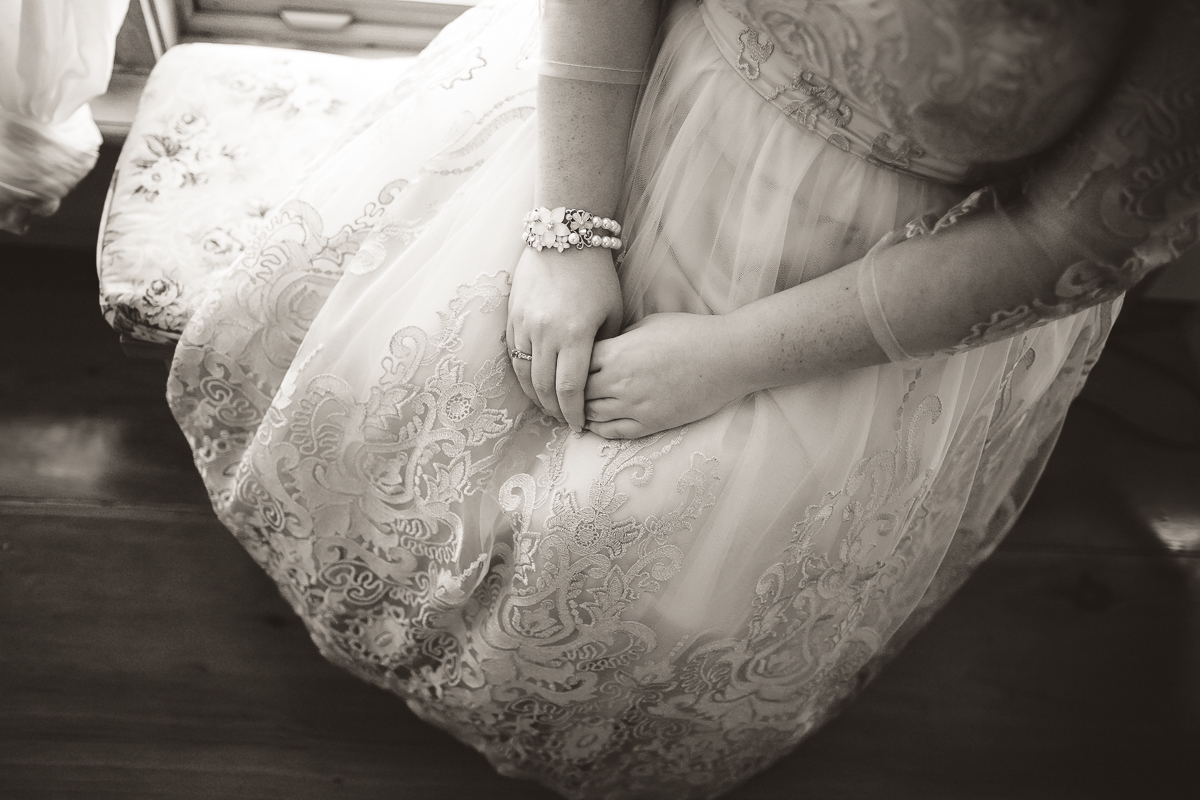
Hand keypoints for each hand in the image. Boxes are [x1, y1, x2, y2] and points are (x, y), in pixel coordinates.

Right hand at [507, 244, 622, 430]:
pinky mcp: (512, 317)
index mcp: (575, 334)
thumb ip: (607, 348)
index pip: (571, 388)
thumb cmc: (597, 276)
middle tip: (564, 420)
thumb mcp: (612, 312)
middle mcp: (546, 333)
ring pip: (524, 375)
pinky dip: (523, 374)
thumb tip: (601, 378)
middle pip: (544, 387)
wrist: (563, 238)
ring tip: (548, 406)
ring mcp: (525, 325)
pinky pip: (514, 356)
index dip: (573, 412)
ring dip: (536, 396)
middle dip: (554, 410)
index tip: (579, 425)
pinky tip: (533, 382)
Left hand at [584, 312, 746, 438]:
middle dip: (572, 390)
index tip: (571, 365)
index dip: (571, 364)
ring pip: (591, 414)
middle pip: (578, 392)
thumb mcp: (647, 324)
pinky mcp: (651, 423)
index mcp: (617, 352)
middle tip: (568, 391)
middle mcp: (620, 381)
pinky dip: (599, 429)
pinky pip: (613, 432)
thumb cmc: (690, 333)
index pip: (576, 363)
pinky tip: (596, 424)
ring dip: (583, 411)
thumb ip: (620, 339)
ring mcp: (635, 405)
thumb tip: (603, 350)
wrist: (726, 357)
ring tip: (578, 408)